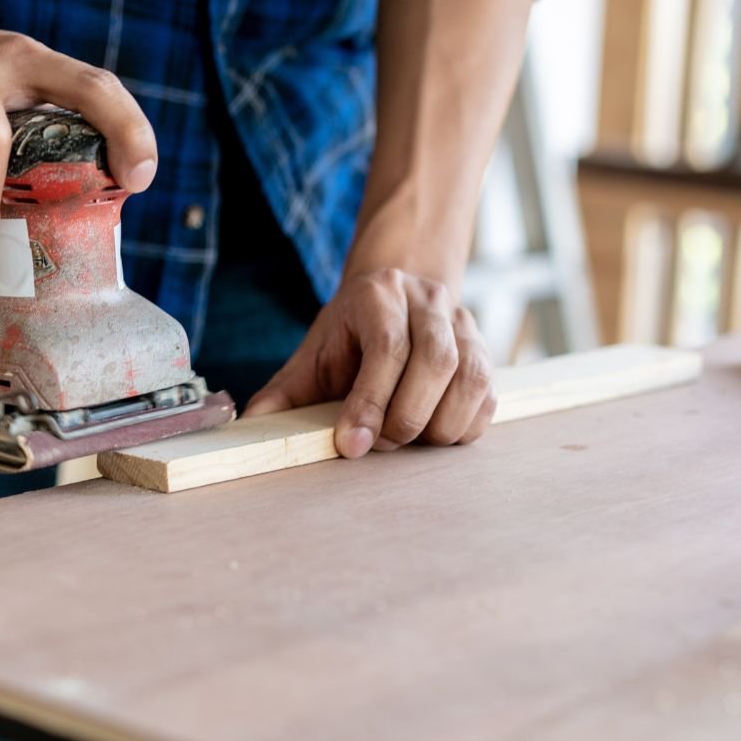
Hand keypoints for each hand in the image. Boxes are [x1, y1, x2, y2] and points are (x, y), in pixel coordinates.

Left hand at [245, 268, 495, 457]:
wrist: (394, 298)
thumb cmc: (348, 336)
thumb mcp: (312, 356)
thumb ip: (284, 393)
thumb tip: (252, 427)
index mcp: (378, 295)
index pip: (387, 348)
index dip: (371, 402)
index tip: (352, 445)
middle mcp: (428, 301)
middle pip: (436, 362)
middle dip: (406, 417)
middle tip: (380, 445)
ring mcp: (464, 323)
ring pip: (471, 378)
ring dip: (440, 425)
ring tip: (408, 441)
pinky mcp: (485, 351)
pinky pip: (488, 395)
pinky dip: (464, 426)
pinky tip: (434, 434)